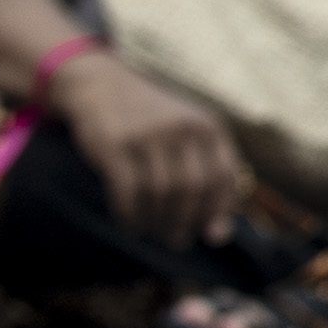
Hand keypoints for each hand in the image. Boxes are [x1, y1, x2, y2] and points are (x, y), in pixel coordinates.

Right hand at [52, 52, 248, 244]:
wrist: (103, 87)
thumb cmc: (153, 120)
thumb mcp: (189, 132)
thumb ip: (208, 173)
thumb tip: (219, 233)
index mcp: (208, 126)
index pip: (224, 177)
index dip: (220, 211)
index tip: (212, 236)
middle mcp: (183, 129)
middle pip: (193, 189)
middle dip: (186, 221)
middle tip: (176, 240)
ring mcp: (149, 136)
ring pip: (162, 193)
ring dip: (157, 221)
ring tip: (153, 232)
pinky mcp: (116, 146)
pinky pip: (128, 191)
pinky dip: (130, 215)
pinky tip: (129, 224)